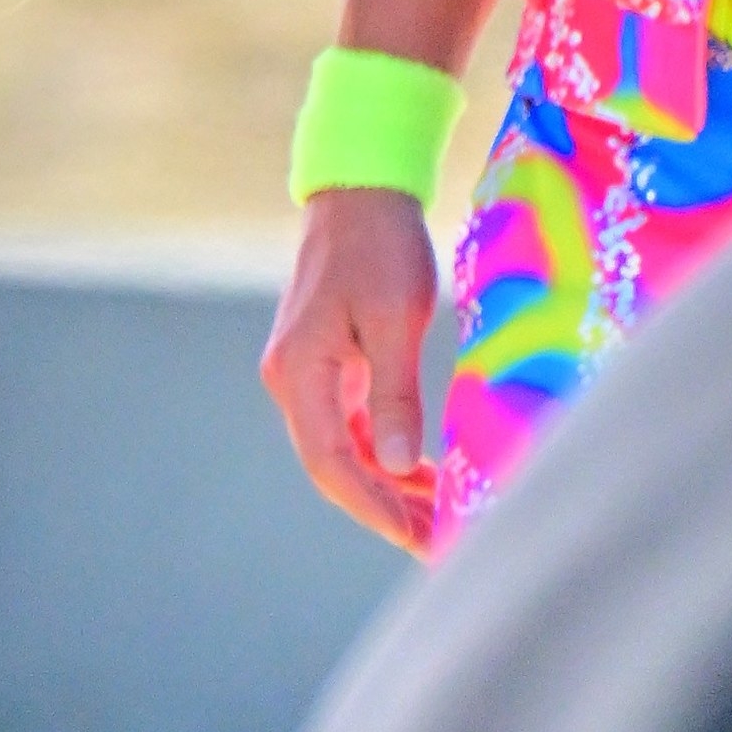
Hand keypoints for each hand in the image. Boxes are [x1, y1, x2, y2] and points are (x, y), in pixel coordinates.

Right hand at [260, 189, 442, 553]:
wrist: (361, 188)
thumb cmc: (382, 245)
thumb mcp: (396, 318)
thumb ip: (393, 395)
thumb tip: (395, 468)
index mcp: (300, 372)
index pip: (330, 463)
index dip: (373, 507)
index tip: (417, 538)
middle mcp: (292, 379)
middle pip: (332, 465)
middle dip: (383, 508)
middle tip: (437, 543)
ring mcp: (306, 372)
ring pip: (341, 449)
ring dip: (386, 485)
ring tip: (438, 515)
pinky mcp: (326, 363)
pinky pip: (349, 425)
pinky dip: (382, 452)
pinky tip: (421, 471)